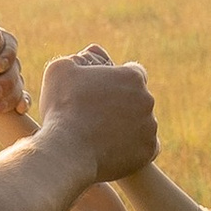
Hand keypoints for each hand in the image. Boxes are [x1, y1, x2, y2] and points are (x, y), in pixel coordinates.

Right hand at [38, 45, 157, 180]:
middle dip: (123, 104)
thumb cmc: (61, 108)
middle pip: (139, 99)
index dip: (118, 81)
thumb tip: (86, 58)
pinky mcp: (148, 151)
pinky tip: (116, 148)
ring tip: (103, 134)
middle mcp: (147, 100)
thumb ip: (78, 59)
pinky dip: (134, 148)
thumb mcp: (60, 70)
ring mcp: (150, 127)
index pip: (133, 73)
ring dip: (129, 126)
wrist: (66, 150)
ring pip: (143, 124)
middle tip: (100, 114)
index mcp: (132, 77)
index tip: (105, 91)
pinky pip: (146, 147)